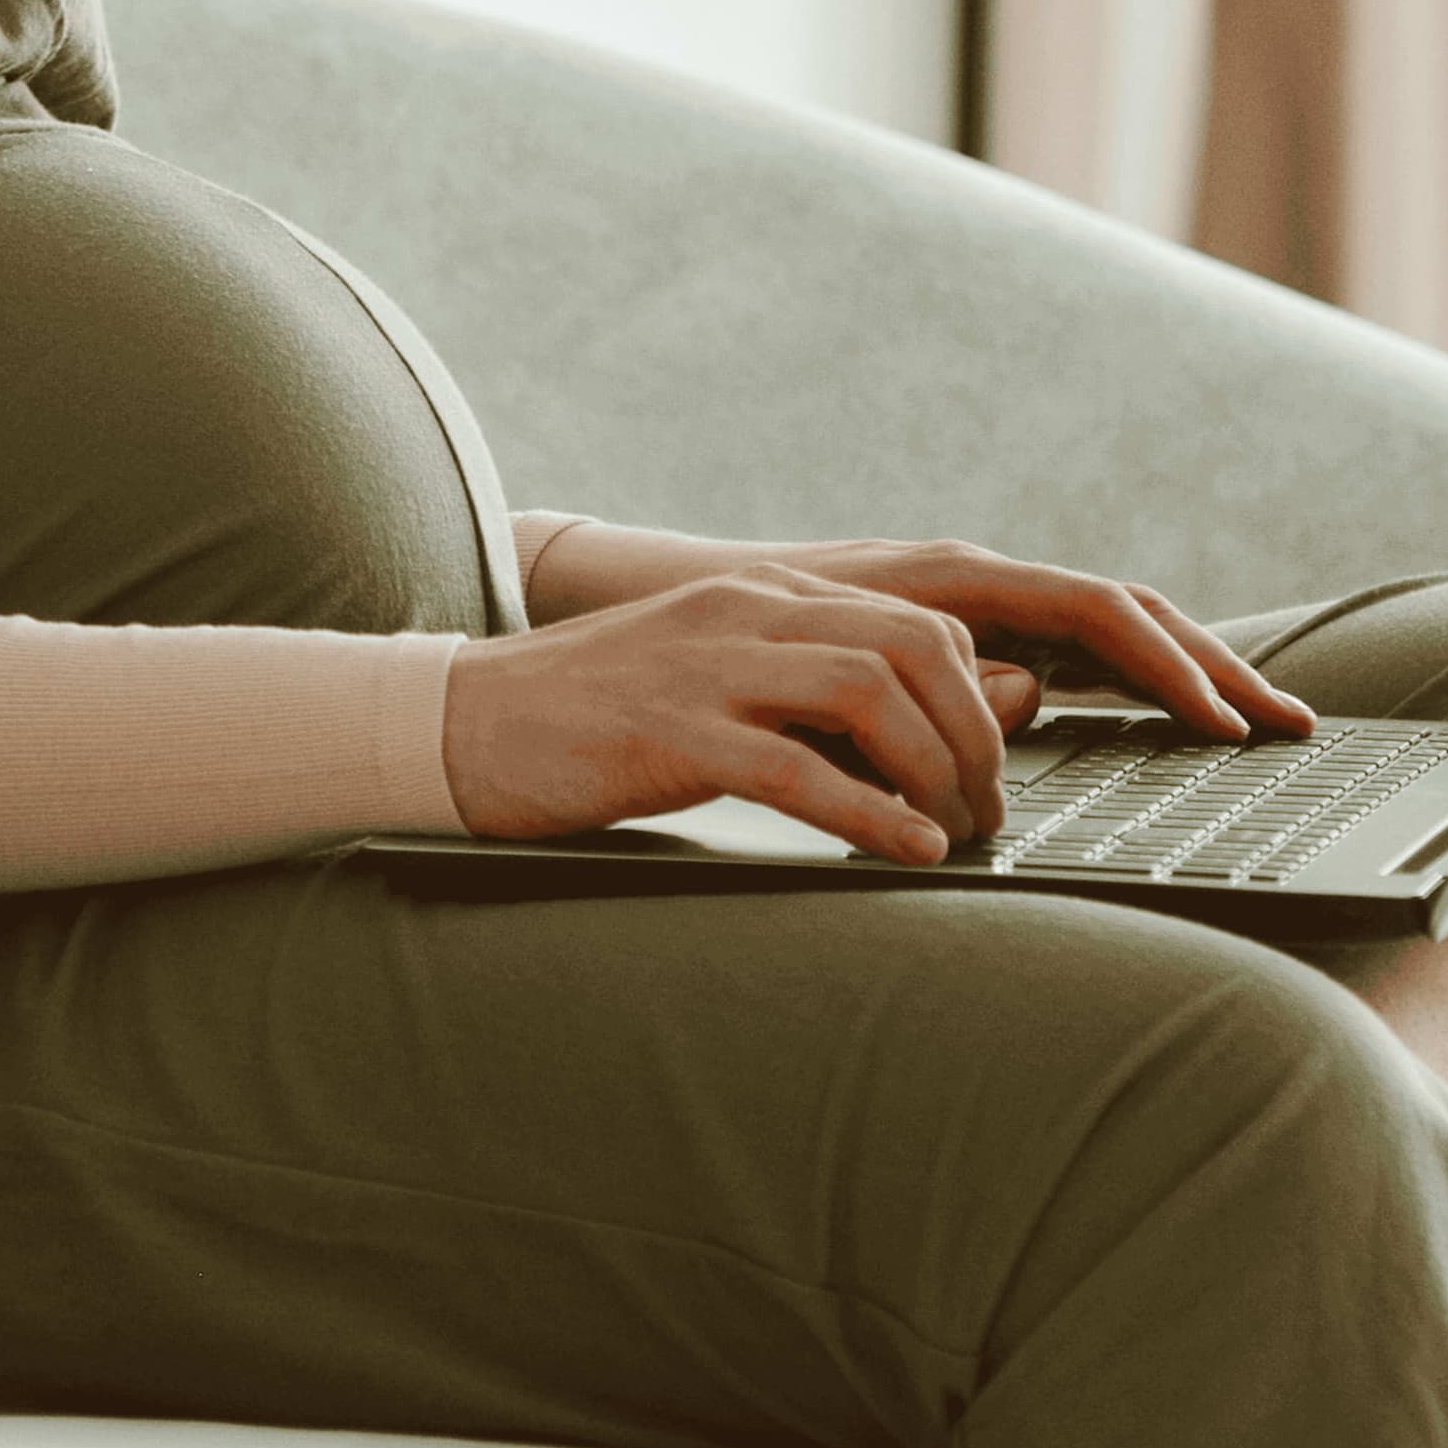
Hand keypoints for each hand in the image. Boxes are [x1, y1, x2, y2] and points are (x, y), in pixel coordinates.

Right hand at [443, 562, 1022, 865]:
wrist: (463, 721)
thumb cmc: (597, 719)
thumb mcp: (724, 687)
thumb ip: (827, 696)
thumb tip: (958, 712)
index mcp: (762, 596)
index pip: (920, 620)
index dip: (977, 697)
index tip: (984, 769)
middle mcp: (744, 613)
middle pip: (913, 646)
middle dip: (973, 734)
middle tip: (984, 807)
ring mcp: (704, 667)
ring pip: (868, 692)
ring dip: (933, 771)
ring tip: (951, 831)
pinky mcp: (667, 733)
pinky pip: (794, 768)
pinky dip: (868, 813)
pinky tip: (905, 851)